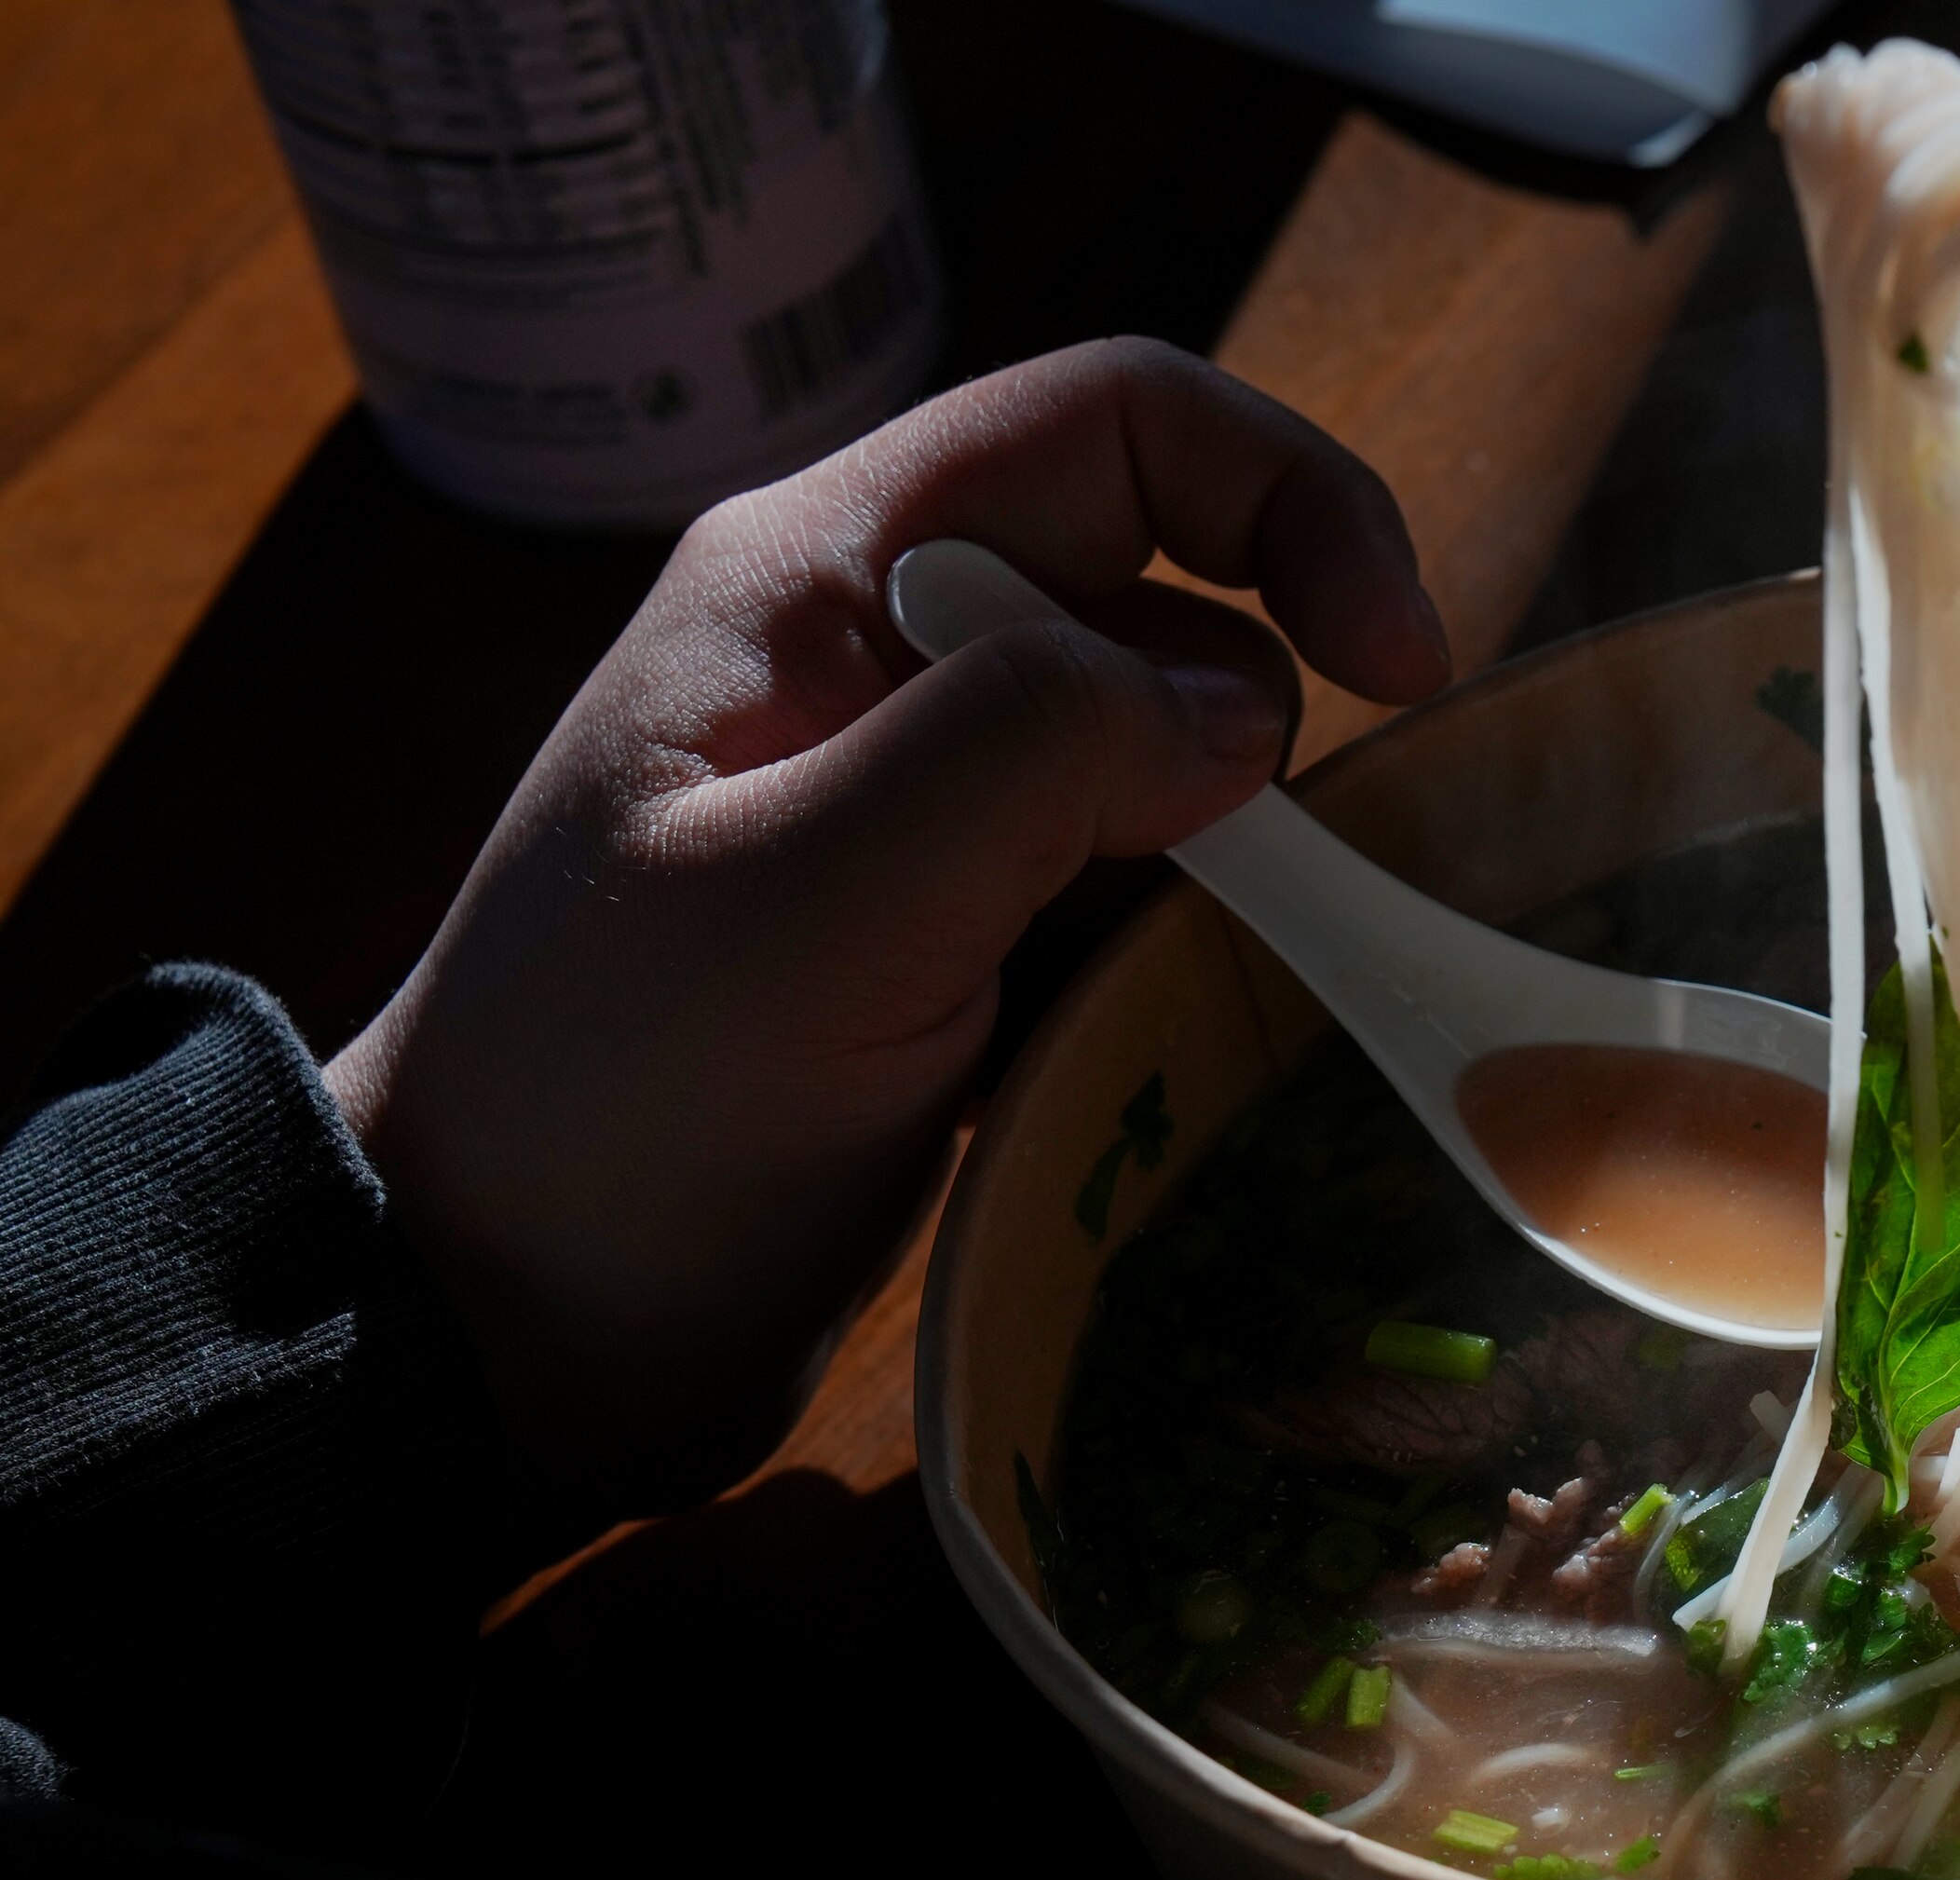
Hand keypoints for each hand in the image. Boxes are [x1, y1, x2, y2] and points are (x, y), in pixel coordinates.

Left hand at [327, 338, 1449, 1531]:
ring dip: (1229, 867)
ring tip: (1164, 999)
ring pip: (1168, 758)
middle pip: (1167, 592)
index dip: (1292, 502)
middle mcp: (876, 649)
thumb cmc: (625, 1104)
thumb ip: (1037, 746)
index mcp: (822, 570)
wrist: (500, 1321)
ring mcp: (912, 799)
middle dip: (1260, 730)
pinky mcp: (948, 935)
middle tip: (1246, 900)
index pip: (1121, 420)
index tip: (1403, 671)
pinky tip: (1134, 1050)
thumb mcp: (827, 901)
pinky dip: (1181, 954)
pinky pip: (1133, 890)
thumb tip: (1244, 709)